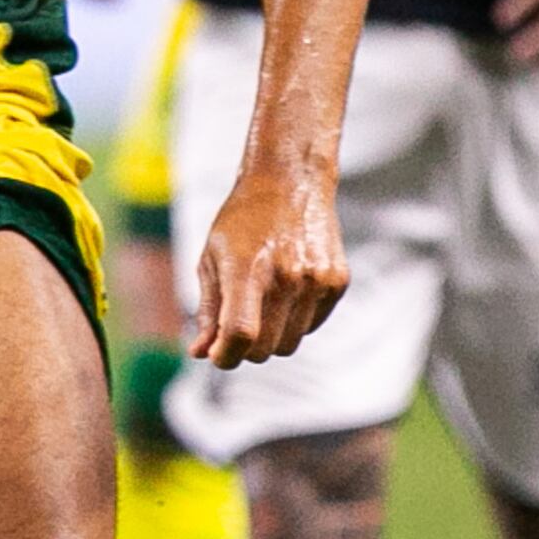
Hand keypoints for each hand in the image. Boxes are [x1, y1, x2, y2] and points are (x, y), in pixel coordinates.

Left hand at [191, 166, 346, 367]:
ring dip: (271, 337)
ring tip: (263, 304)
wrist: (291, 182)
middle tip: (237, 327)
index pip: (240, 333)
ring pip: (290, 344)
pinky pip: (312, 327)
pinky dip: (295, 322)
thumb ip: (208, 309)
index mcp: (249, 269)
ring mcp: (317, 281)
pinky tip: (286, 293)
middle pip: (265, 349)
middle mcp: (288, 277)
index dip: (224, 356)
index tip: (216, 355)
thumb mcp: (212, 258)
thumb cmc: (242, 221)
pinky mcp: (337, 282)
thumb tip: (201, 353)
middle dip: (244, 349)